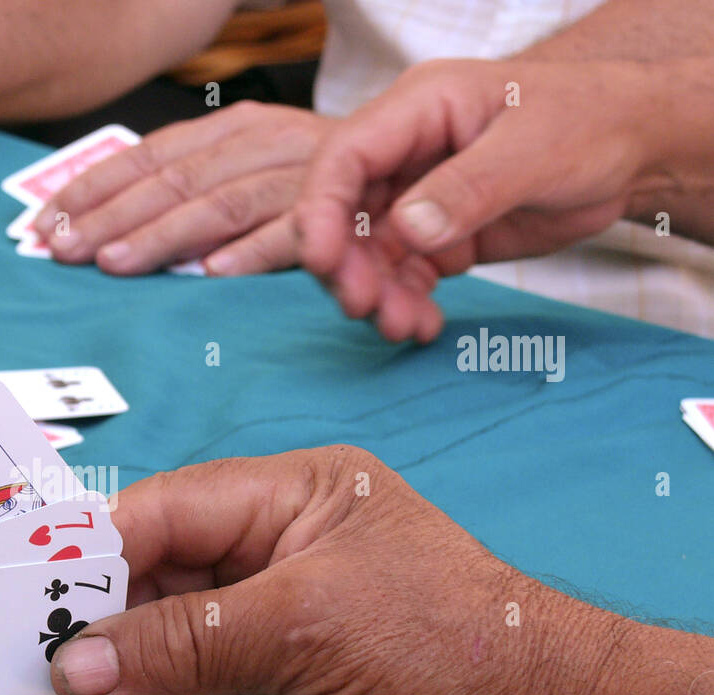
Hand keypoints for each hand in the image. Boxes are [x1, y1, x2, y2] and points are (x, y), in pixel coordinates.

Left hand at [32, 101, 333, 274]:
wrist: (419, 165)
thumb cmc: (320, 181)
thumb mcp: (251, 166)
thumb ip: (192, 188)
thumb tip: (110, 227)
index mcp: (233, 128)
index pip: (148, 157)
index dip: (92, 191)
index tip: (43, 225)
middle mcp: (263, 142)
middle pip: (174, 181)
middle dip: (112, 218)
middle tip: (65, 251)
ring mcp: (304, 175)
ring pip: (221, 204)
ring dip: (164, 236)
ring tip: (116, 264)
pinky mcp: (345, 213)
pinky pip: (295, 233)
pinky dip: (255, 252)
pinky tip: (214, 274)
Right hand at [49, 451, 621, 694]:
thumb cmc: (445, 650)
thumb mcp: (302, 630)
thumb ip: (181, 644)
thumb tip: (71, 669)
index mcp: (289, 494)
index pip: (163, 511)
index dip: (94, 561)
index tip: (36, 616)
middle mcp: (277, 545)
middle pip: (157, 580)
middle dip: (118, 640)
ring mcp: (279, 613)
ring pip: (172, 639)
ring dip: (147, 689)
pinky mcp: (284, 674)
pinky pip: (200, 685)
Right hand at [294, 59, 658, 342]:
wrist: (633, 146)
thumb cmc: (591, 121)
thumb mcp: (535, 147)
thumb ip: (470, 187)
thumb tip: (410, 228)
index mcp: (418, 109)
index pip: (343, 157)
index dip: (319, 209)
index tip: (320, 259)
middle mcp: (405, 154)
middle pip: (343, 214)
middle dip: (345, 265)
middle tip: (365, 306)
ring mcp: (417, 198)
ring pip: (368, 254)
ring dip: (375, 295)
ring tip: (402, 326)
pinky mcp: (437, 237)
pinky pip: (403, 277)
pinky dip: (405, 305)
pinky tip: (422, 326)